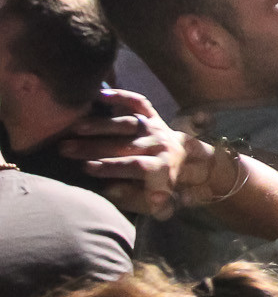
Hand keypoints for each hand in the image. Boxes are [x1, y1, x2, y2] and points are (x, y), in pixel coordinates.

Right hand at [62, 90, 234, 220]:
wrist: (192, 163)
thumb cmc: (163, 186)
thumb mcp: (155, 202)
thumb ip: (134, 200)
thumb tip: (110, 190)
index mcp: (161, 168)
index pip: (135, 166)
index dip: (112, 167)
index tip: (86, 168)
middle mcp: (159, 145)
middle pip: (125, 144)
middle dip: (94, 147)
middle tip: (66, 149)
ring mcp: (156, 128)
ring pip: (128, 123)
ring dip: (101, 125)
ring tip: (76, 127)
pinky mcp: (153, 116)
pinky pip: (139, 102)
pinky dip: (122, 96)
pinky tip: (100, 95)